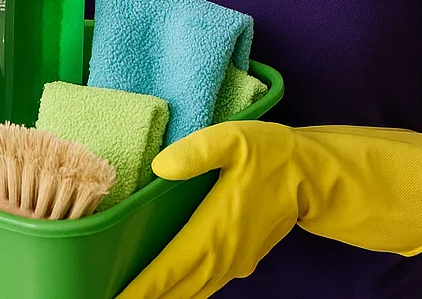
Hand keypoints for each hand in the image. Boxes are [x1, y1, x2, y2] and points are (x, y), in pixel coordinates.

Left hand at [116, 121, 421, 298]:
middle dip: (140, 298)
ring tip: (127, 296)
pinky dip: (178, 292)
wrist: (318, 177)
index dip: (136, 289)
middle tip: (103, 298)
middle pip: (173, 292)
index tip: (108, 298)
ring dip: (160, 297)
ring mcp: (230, 264)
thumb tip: (161, 166)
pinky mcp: (237, 260)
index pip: (167, 271)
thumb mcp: (236, 139)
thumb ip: (197, 152)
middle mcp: (220, 257)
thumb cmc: (275, 156)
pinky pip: (200, 286)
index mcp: (214, 232)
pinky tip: (164, 290)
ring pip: (188, 293)